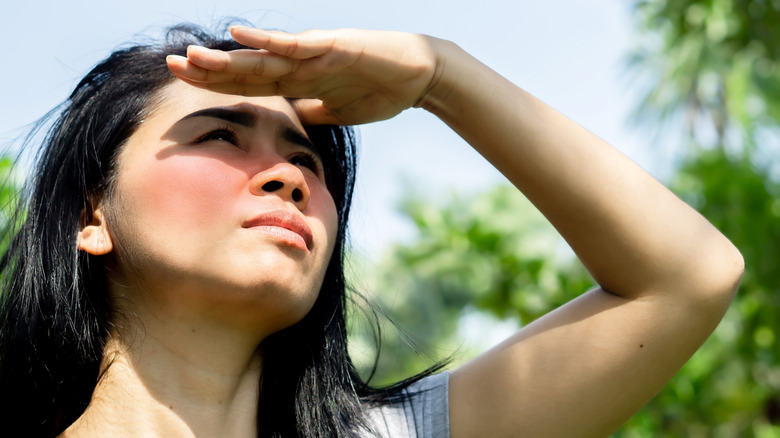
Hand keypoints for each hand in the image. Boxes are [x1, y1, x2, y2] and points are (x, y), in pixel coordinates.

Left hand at [167, 26, 441, 124]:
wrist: (419, 77)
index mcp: (299, 81)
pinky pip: (297, 45)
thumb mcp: (335, 112)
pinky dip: (269, 42)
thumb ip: (310, 113)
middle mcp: (299, 64)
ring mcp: (314, 54)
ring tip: (191, 56)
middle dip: (209, 70)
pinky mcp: (333, 46)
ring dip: (227, 59)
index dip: (217, 86)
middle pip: (247, 70)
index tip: (184, 86)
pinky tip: (240, 35)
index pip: (250, 85)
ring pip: (263, 57)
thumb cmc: (380, 91)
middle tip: (170, 65)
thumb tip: (288, 124)